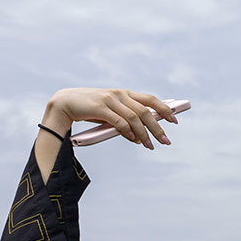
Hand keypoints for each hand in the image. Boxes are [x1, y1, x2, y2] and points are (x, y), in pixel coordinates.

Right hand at [41, 87, 177, 149]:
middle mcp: (119, 94)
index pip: (150, 99)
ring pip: (135, 118)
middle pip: (146, 111)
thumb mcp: (111, 112)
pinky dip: (128, 132)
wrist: (65, 103)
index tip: (174, 120)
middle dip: (158, 128)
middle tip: (166, 141)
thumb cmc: (90, 109)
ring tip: (150, 146)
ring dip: (144, 134)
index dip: (164, 108)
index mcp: (124, 93)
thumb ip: (125, 121)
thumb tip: (139, 137)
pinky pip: (120, 122)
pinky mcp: (100, 107)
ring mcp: (110, 100)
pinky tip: (134, 140)